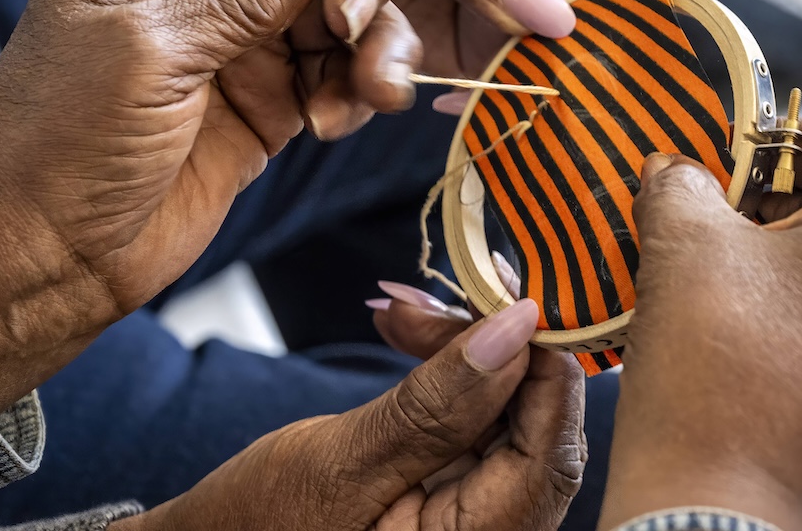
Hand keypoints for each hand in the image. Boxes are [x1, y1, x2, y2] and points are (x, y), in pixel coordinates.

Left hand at [0, 0, 416, 414]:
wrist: (44, 255)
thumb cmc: (57, 140)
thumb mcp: (150, 48)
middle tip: (352, 19)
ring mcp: (244, 40)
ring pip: (343, 5)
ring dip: (374, 39)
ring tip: (373, 88)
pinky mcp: (272, 102)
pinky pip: (342, 74)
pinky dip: (357, 91)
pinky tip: (331, 124)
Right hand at [111, 298, 584, 530]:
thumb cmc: (252, 526)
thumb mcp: (340, 462)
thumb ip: (436, 405)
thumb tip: (514, 330)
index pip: (548, 457)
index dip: (544, 370)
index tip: (514, 299)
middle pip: (534, 430)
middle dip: (495, 348)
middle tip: (441, 293)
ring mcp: (469, 518)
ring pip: (506, 416)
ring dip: (465, 352)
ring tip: (402, 310)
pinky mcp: (448, 493)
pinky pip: (472, 423)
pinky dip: (447, 375)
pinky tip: (410, 333)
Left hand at [271, 0, 648, 76]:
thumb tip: (553, 19)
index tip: (593, 21)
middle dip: (562, 38)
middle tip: (555, 83)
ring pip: (514, 36)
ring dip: (499, 75)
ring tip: (479, 101)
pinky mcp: (429, 20)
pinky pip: (453, 61)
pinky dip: (443, 87)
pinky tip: (426, 103)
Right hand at [599, 119, 801, 529]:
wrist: (723, 515)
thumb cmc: (710, 377)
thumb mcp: (681, 246)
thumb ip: (680, 181)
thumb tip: (676, 169)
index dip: (778, 141)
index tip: (729, 171)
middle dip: (785, 217)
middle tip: (716, 242)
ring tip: (736, 313)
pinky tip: (766, 369)